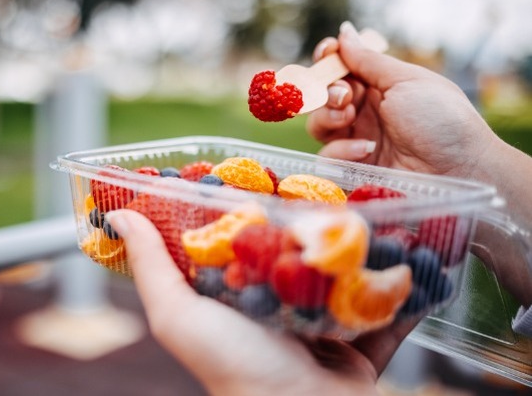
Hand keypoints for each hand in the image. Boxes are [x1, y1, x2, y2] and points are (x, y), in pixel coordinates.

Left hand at [107, 209, 414, 395]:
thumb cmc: (233, 366)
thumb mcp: (179, 314)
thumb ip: (152, 267)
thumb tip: (118, 217)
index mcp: (240, 298)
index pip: (245, 241)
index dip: (250, 208)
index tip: (262, 172)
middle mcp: (281, 308)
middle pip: (300, 253)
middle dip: (315, 221)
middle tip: (333, 185)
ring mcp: (326, 324)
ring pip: (349, 273)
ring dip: (364, 245)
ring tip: (381, 206)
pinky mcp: (365, 342)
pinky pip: (391, 307)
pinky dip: (407, 284)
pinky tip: (421, 249)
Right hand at [306, 22, 500, 180]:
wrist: (460, 169)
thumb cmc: (442, 120)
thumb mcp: (407, 81)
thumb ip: (368, 60)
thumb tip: (345, 31)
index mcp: (381, 86)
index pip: (343, 68)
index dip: (330, 59)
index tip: (327, 53)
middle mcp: (366, 111)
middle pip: (324, 95)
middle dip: (328, 90)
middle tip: (345, 95)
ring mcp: (358, 139)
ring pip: (319, 124)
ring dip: (327, 116)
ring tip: (347, 118)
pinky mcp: (354, 169)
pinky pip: (328, 157)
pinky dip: (341, 149)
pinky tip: (366, 149)